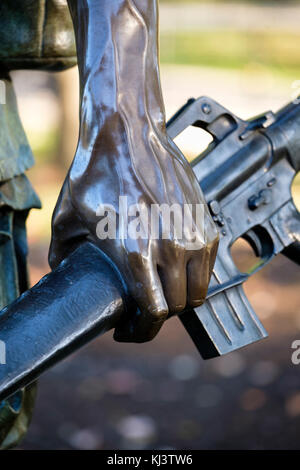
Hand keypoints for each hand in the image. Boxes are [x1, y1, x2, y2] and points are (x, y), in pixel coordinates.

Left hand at [49, 117, 217, 341]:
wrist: (129, 133)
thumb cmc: (97, 173)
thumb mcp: (67, 218)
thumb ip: (62, 256)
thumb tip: (62, 275)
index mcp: (136, 252)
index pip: (154, 313)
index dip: (141, 331)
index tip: (128, 330)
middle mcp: (171, 248)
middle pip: (177, 307)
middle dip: (157, 317)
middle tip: (140, 310)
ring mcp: (194, 235)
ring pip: (198, 291)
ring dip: (180, 299)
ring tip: (160, 292)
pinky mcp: (206, 222)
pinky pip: (207, 266)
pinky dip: (193, 276)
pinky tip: (174, 268)